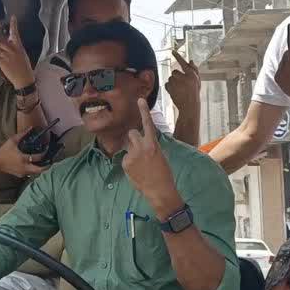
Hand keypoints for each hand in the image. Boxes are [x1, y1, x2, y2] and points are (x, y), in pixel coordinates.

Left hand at [0, 15, 34, 88]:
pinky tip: (3, 65)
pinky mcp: (2, 62)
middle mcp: (13, 49)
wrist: (24, 79)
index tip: (13, 17)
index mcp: (19, 47)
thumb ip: (16, 48)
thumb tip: (10, 43)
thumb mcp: (22, 55)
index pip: (16, 33)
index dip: (14, 25)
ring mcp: (7, 55)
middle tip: (2, 52)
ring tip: (5, 60)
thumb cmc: (24, 68)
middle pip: (1, 41)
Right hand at [0, 126, 44, 177]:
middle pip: (40, 169)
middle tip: (51, 161)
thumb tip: (31, 128)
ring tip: (45, 163)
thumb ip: (22, 134)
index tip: (48, 148)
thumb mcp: (12, 141)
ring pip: (36, 172)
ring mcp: (23, 172)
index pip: (39, 157)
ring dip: (41, 168)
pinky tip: (34, 165)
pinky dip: (34, 170)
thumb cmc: (4, 151)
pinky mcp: (20, 175)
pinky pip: (30, 173)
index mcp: (24, 158)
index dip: (45, 152)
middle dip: (48, 166)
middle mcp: (25, 167)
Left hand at [123, 98, 182, 215]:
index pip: (148, 124)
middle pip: (132, 133)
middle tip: (141, 150)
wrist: (159, 190)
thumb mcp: (161, 155)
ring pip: (129, 146)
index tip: (139, 99)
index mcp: (153, 144)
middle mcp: (141, 147)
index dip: (144, 111)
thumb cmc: (164, 173)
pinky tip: (137, 171)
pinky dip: (130, 163)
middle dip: (134, 139)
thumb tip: (144, 142)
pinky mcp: (125, 163)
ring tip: (141, 164)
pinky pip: (125, 158)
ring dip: (133, 151)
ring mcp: (131, 155)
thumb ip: (151, 146)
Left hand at [165, 50, 200, 115]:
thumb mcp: (197, 81)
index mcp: (192, 75)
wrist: (190, 106)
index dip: (178, 57)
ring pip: (170, 78)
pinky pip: (167, 84)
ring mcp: (177, 84)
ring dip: (173, 82)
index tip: (172, 51)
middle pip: (174, 72)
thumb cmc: (194, 93)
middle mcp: (184, 78)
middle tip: (182, 84)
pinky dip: (169, 87)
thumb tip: (190, 60)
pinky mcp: (171, 89)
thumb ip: (194, 70)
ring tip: (179, 89)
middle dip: (176, 77)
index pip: (184, 64)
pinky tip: (175, 92)